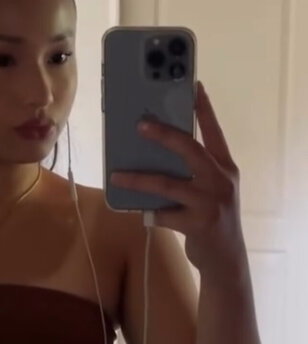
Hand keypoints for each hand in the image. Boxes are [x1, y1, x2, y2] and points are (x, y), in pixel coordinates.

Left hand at [110, 81, 246, 280]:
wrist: (227, 258)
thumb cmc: (213, 217)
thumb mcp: (212, 189)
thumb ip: (195, 171)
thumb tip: (155, 152)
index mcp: (225, 167)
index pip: (213, 131)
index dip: (203, 108)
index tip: (193, 85)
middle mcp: (221, 180)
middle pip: (191, 150)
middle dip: (165, 135)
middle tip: (140, 125)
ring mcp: (211, 203)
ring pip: (169, 185)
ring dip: (139, 179)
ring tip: (116, 176)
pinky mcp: (198, 224)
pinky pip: (164, 215)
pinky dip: (148, 213)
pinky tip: (137, 211)